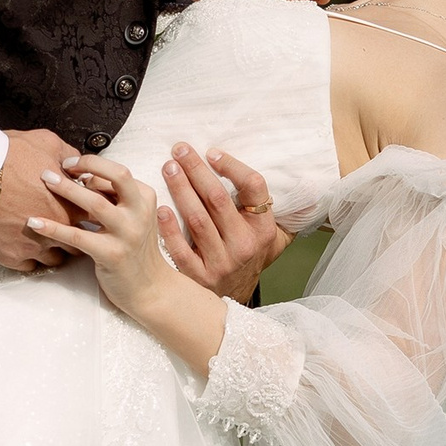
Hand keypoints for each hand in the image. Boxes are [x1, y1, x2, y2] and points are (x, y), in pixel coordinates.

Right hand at [0, 128, 86, 270]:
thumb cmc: (7, 158)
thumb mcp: (46, 143)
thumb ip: (68, 156)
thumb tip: (75, 163)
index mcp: (68, 207)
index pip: (93, 218)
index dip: (89, 211)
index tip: (83, 207)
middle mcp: (55, 231)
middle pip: (77, 242)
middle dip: (73, 232)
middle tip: (64, 221)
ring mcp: (33, 247)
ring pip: (55, 258)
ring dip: (53, 247)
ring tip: (46, 235)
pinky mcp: (10, 256)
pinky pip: (29, 266)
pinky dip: (29, 256)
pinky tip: (27, 244)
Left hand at [26, 155, 174, 317]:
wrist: (148, 288)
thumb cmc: (133, 248)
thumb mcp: (131, 217)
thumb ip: (113, 198)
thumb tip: (80, 176)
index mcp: (145, 198)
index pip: (117, 173)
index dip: (92, 164)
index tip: (70, 163)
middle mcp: (140, 213)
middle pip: (116, 177)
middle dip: (87, 165)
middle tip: (58, 165)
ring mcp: (128, 233)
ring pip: (95, 203)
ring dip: (67, 189)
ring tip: (45, 181)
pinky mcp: (111, 254)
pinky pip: (78, 236)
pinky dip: (54, 227)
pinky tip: (34, 222)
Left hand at [157, 144, 288, 304]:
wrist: (236, 295)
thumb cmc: (248, 253)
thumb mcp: (271, 233)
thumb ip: (267, 206)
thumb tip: (285, 172)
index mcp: (263, 228)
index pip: (253, 187)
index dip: (232, 166)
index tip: (211, 152)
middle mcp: (245, 244)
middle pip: (218, 199)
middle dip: (196, 170)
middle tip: (179, 150)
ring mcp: (222, 262)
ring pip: (198, 219)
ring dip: (180, 190)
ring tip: (169, 169)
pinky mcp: (200, 276)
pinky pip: (182, 250)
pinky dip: (169, 229)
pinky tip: (160, 209)